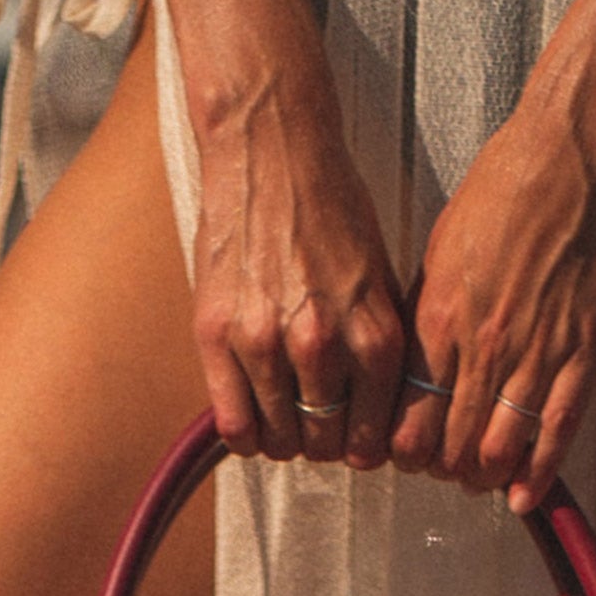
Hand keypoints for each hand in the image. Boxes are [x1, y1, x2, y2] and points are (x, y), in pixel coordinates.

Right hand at [173, 0, 403, 467]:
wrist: (272, 149)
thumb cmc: (331, 210)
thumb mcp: (378, 281)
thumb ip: (376, 350)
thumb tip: (373, 419)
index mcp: (374, 334)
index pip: (372, 437)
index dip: (362, 446)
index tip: (351, 439)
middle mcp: (322, 344)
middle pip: (325, 444)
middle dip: (322, 442)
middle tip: (314, 425)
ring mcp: (265, 341)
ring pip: (279, 440)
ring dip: (282, 438)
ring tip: (281, 416)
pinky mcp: (217, 334)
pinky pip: (233, 425)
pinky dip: (244, 435)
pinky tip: (251, 418)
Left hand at [390, 93, 595, 514]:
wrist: (575, 150)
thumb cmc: (508, 185)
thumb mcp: (443, 248)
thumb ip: (429, 313)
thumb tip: (418, 363)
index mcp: (437, 319)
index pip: (407, 417)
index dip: (405, 449)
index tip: (410, 453)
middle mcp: (480, 346)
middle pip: (448, 446)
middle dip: (441, 469)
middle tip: (447, 470)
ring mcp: (534, 353)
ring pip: (497, 450)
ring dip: (485, 477)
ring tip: (484, 478)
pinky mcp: (582, 353)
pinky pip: (555, 432)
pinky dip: (536, 474)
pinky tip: (524, 498)